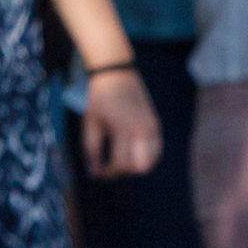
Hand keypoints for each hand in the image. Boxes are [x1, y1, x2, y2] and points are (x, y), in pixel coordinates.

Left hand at [81, 61, 165, 179]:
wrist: (117, 74)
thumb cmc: (100, 99)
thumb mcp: (91, 125)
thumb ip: (92, 150)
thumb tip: (94, 173)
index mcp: (124, 129)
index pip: (121, 163)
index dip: (107, 172)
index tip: (97, 172)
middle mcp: (142, 130)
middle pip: (141, 167)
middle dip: (124, 171)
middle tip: (110, 167)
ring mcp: (152, 127)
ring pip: (152, 161)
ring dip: (136, 165)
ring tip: (122, 159)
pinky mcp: (155, 125)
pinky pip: (156, 150)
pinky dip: (146, 157)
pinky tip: (132, 152)